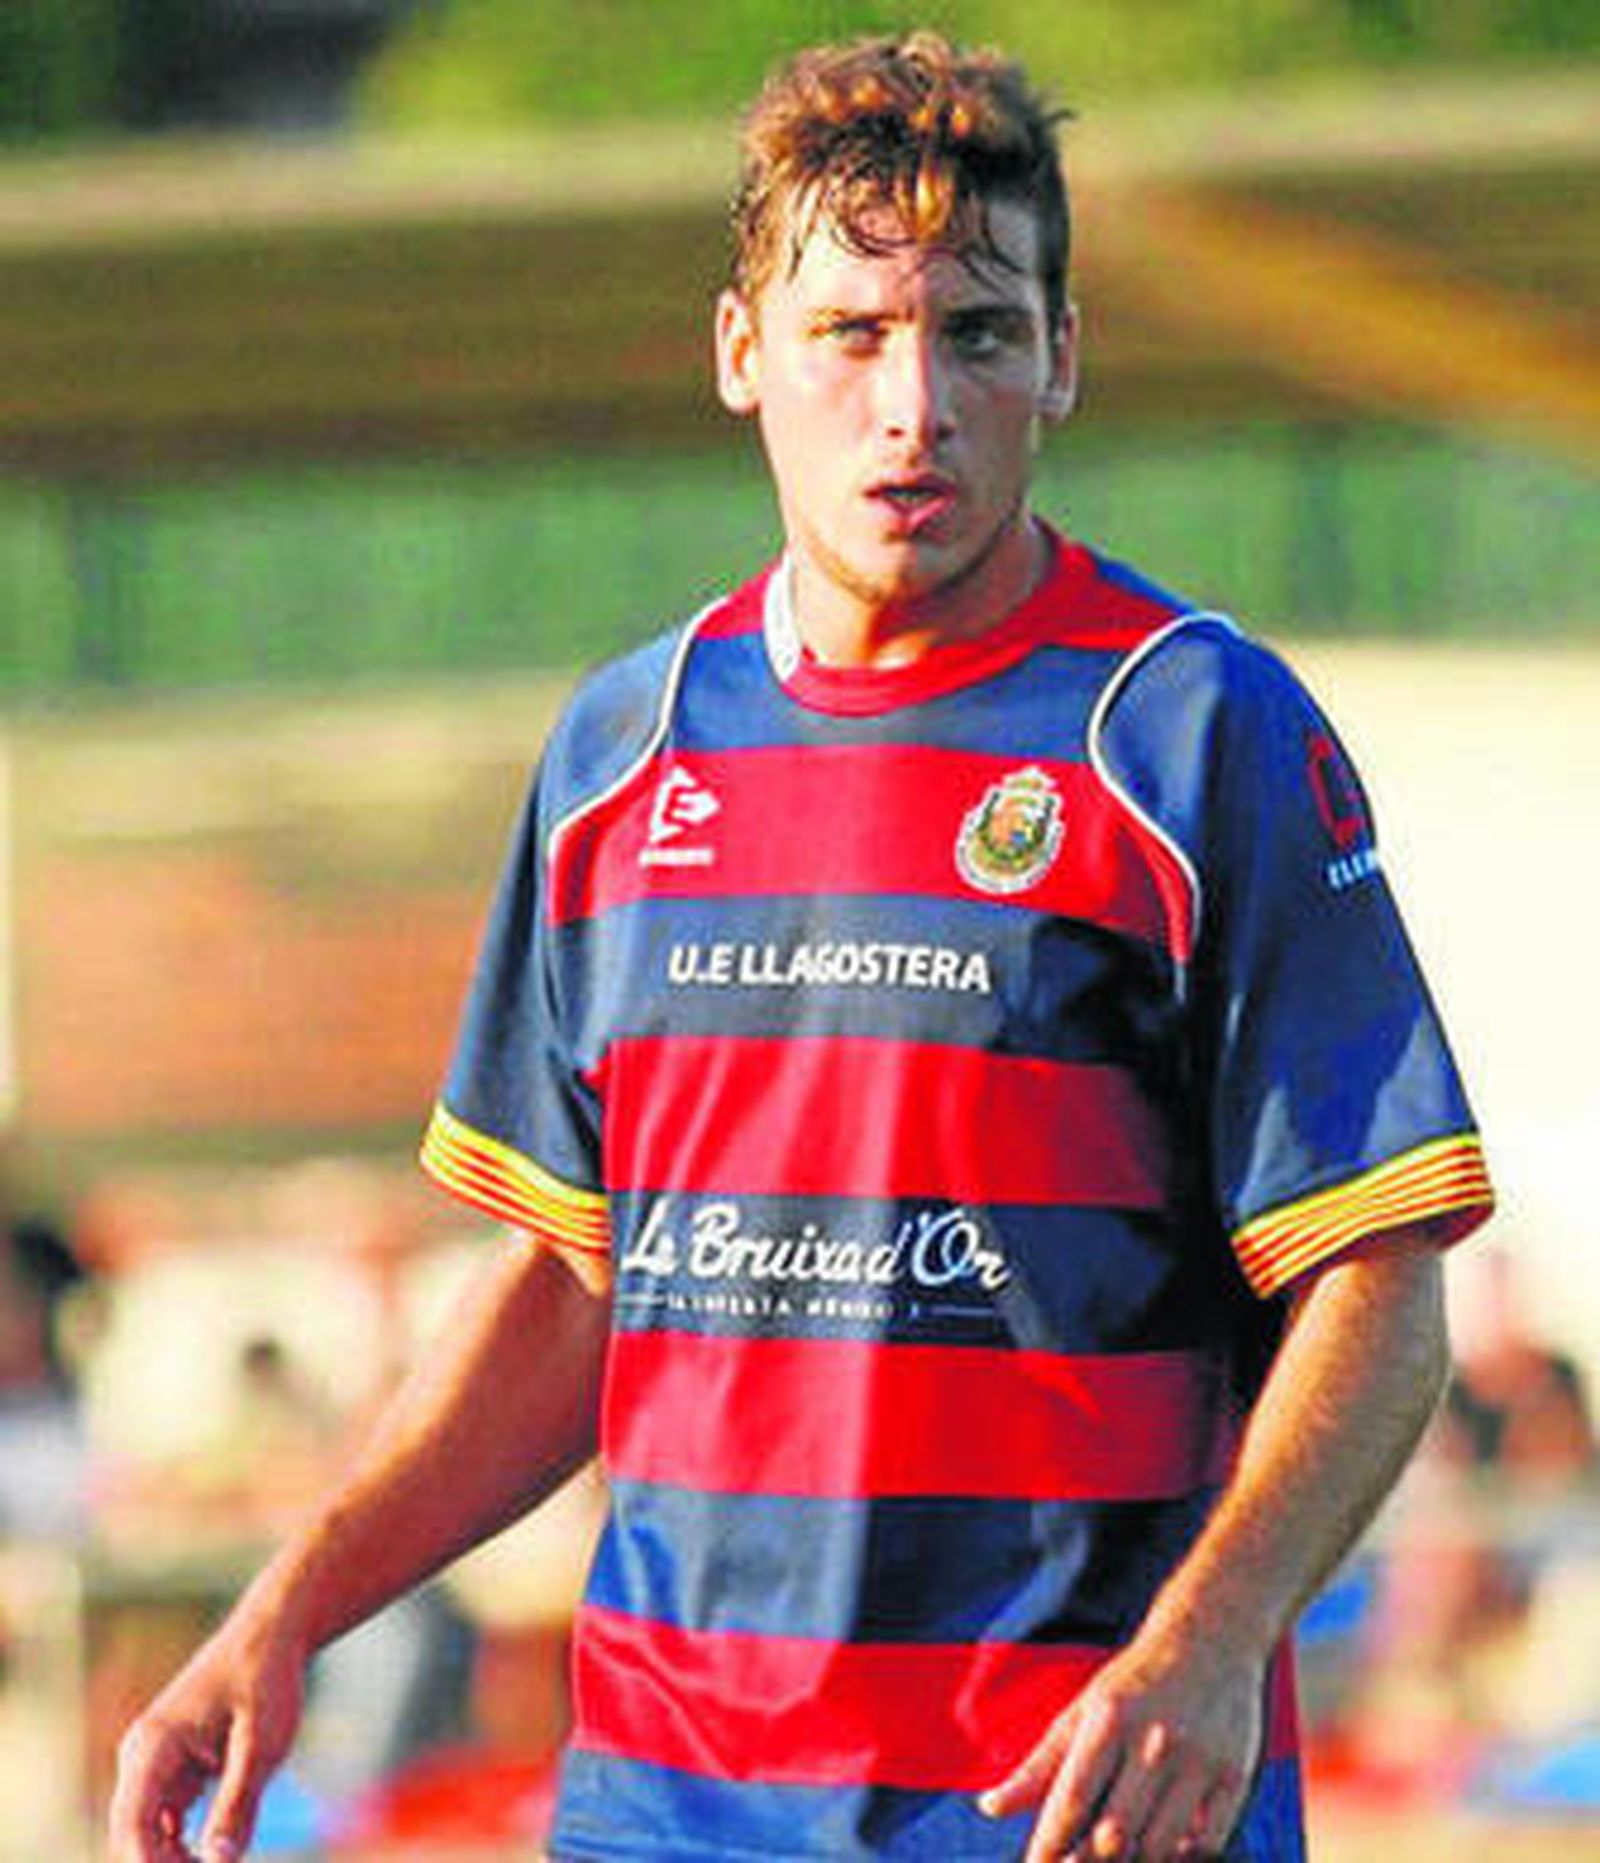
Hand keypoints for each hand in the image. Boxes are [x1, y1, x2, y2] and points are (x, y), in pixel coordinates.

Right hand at [108, 1612, 307, 1862]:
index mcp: (153, 1746)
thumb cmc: (266, 1678)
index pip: (131, 1826)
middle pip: (134, 1836)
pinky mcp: (173, 1769)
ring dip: (175, 1859)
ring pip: (149, 1833)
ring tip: (224, 1860)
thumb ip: (239, 1801)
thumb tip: (217, 1861)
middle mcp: (142, 1757)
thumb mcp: (263, 1742)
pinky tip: (219, 1850)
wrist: (272, 1633)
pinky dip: (184, 1843)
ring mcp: (154, 1764)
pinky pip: (166, 1821)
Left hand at [979, 1629, 1264, 1860]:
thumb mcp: (1083, 1710)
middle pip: (1114, 1834)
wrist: (1211, 1637)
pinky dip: (1181, 1858)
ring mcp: (1198, 1759)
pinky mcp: (1236, 1775)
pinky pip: (1208, 1842)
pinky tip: (1161, 1854)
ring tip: (1115, 1861)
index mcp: (1109, 1719)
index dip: (1048, 1845)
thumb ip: (1040, 1765)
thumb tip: (990, 1808)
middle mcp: (1154, 1739)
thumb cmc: (1136, 1681)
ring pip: (1158, 1846)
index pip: (1072, 1798)